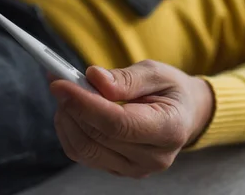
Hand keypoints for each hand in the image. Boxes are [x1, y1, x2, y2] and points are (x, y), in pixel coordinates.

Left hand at [50, 60, 213, 177]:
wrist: (183, 114)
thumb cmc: (171, 91)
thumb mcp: (157, 73)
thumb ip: (126, 78)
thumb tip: (95, 78)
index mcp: (169, 129)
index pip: (119, 124)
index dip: (86, 104)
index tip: (61, 84)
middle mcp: (154, 157)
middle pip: (98, 137)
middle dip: (72, 106)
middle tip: (60, 80)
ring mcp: (135, 169)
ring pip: (84, 149)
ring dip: (67, 119)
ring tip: (67, 94)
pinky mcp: (118, 170)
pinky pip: (83, 154)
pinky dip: (70, 130)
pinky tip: (72, 110)